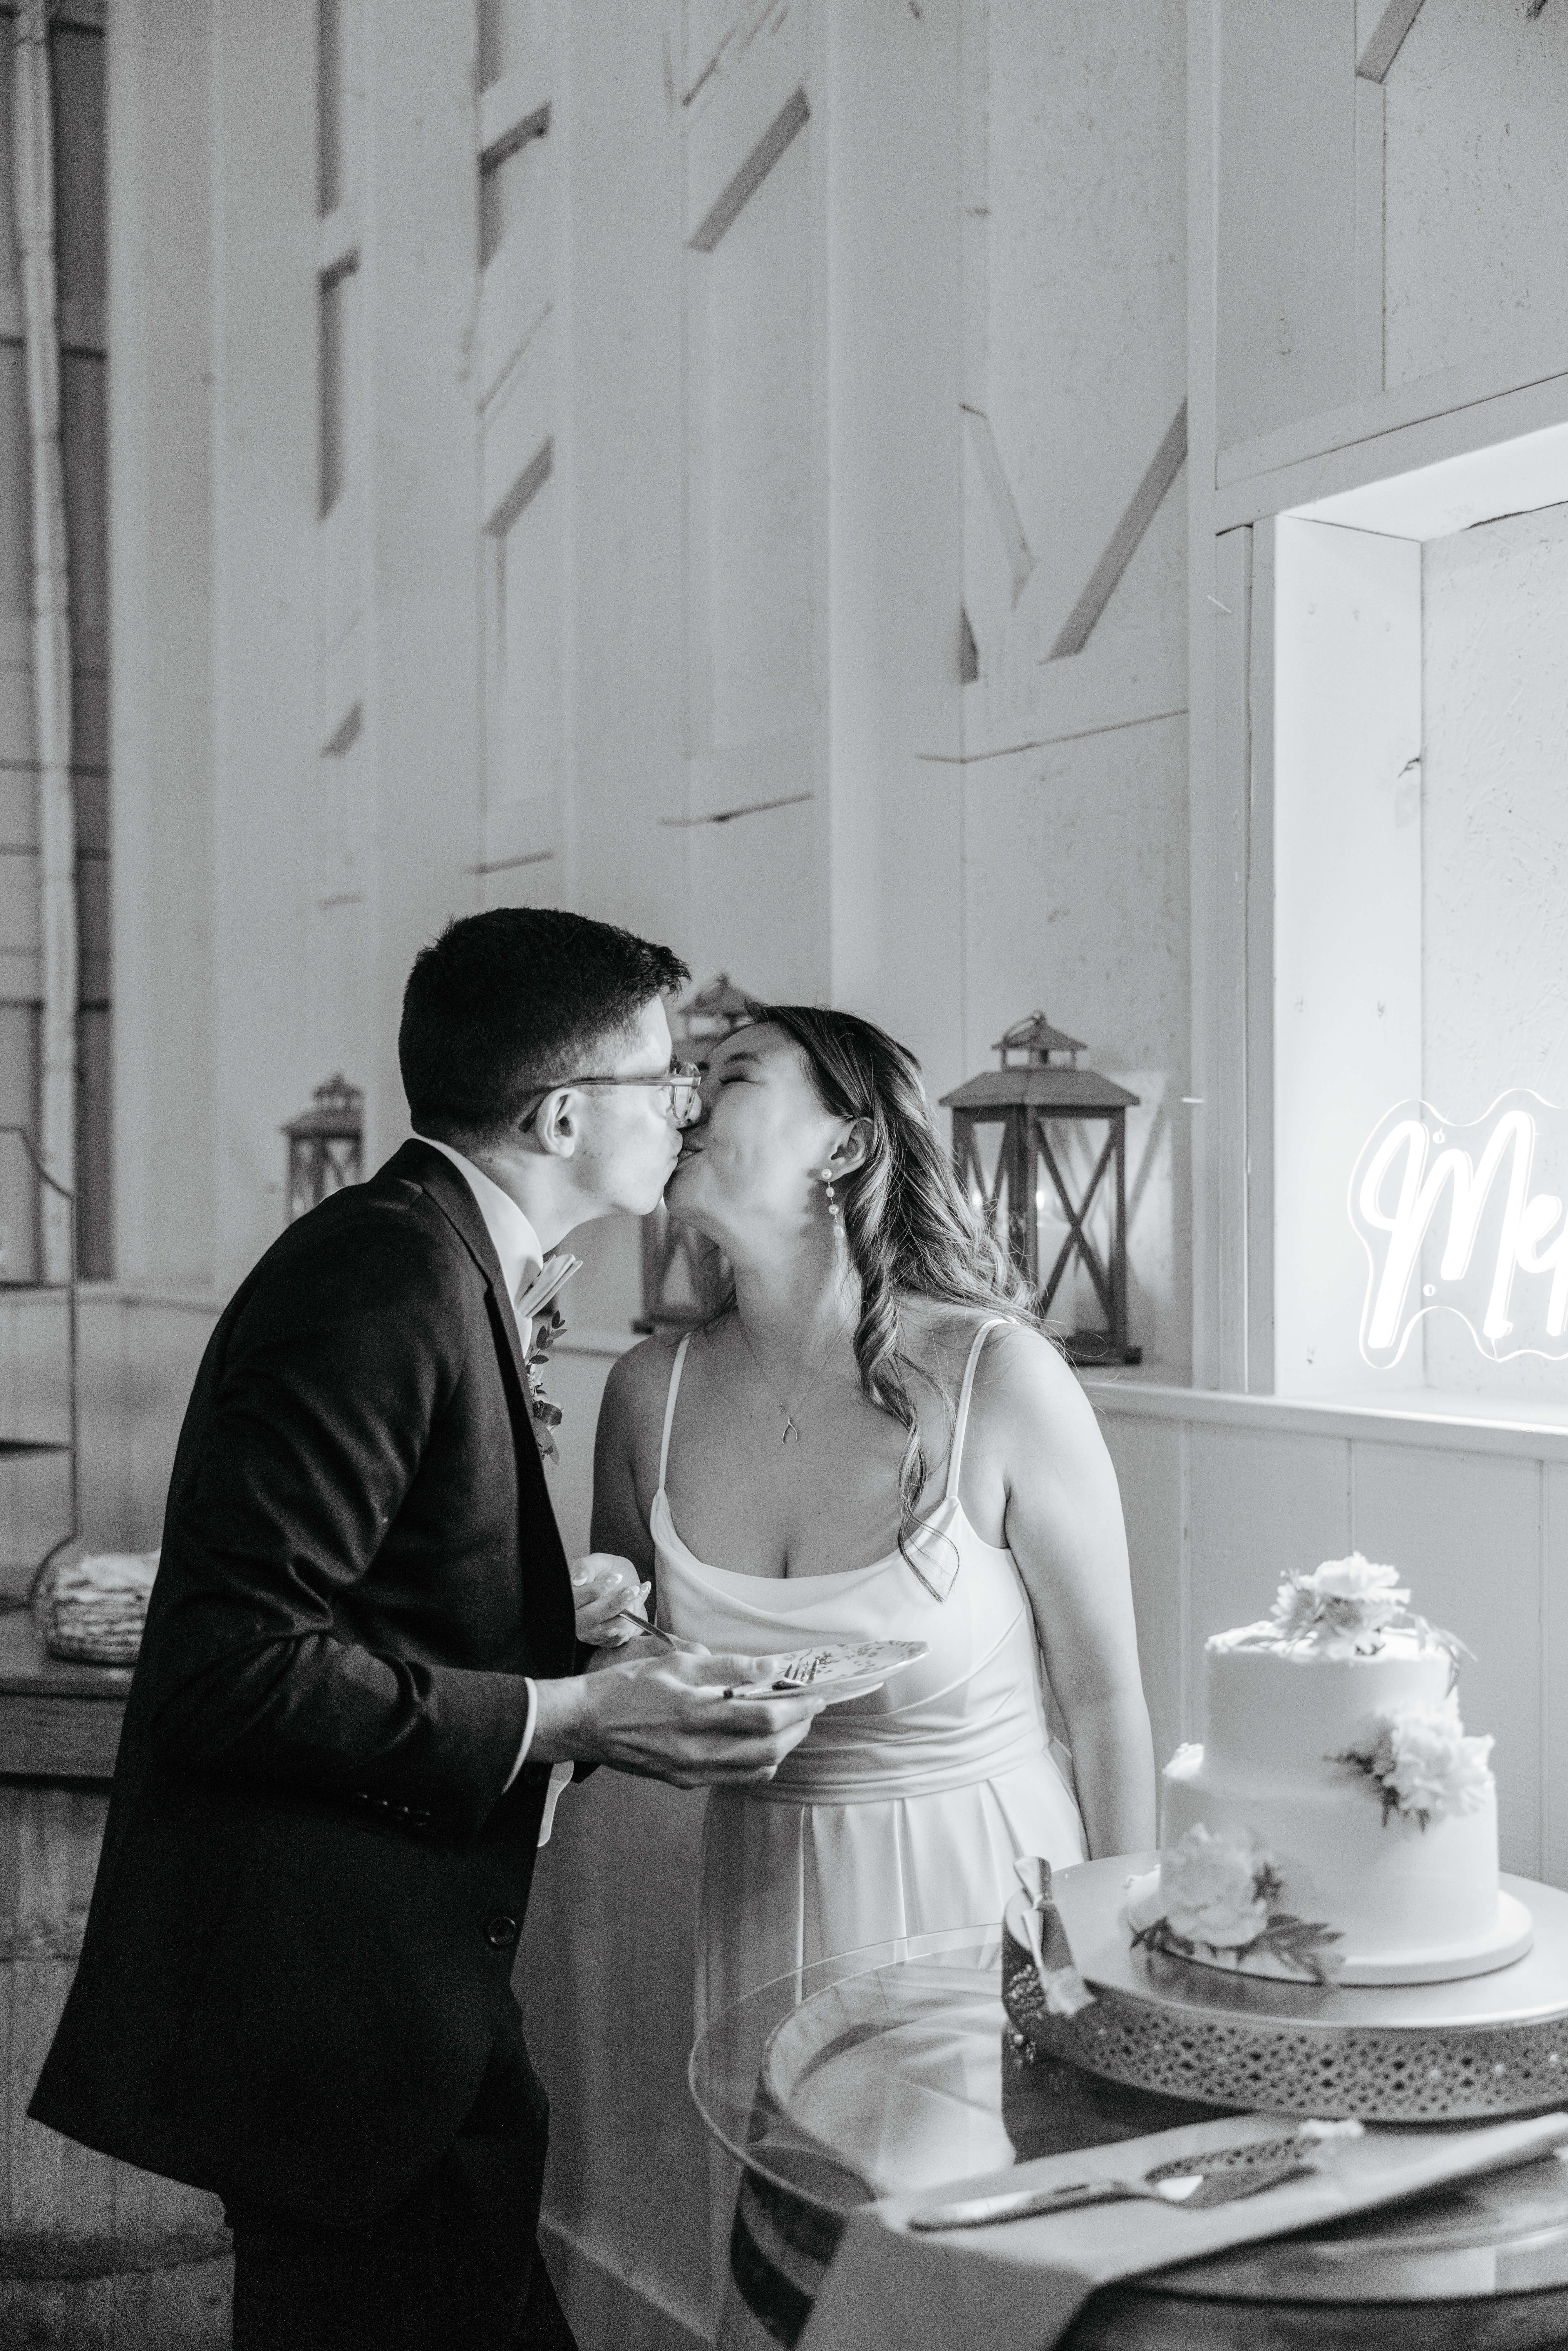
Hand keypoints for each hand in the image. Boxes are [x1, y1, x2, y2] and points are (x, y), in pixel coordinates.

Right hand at [531, 1650, 826, 1788]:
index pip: (765, 1717)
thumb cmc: (627, 1688)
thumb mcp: (676, 1664)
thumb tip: (770, 1667)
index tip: (816, 1694)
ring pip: (757, 1769)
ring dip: (782, 1746)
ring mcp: (692, 1772)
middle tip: (810, 1707)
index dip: (798, 1707)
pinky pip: (736, 1777)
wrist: (585, 1724)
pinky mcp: (686, 1781)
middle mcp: (697, 1751)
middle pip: (769, 1749)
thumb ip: (727, 1667)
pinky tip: (759, 1740)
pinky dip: (758, 1761)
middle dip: (798, 1728)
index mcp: (695, 1715)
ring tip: (790, 1722)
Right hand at [570, 1551, 650, 1646]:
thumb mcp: (599, 1561)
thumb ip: (585, 1566)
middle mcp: (575, 1619)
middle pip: (592, 1616)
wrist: (627, 1584)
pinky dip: (633, 1621)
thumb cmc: (609, 1572)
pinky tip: (637, 1604)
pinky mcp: (604, 1641)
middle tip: (633, 1589)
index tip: (617, 1578)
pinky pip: (620, 1637)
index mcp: (570, 1599)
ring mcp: (589, 1633)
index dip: (597, 1589)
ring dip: (628, 1611)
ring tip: (638, 1592)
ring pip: (609, 1628)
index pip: (576, 1598)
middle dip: (616, 1603)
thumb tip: (579, 1579)